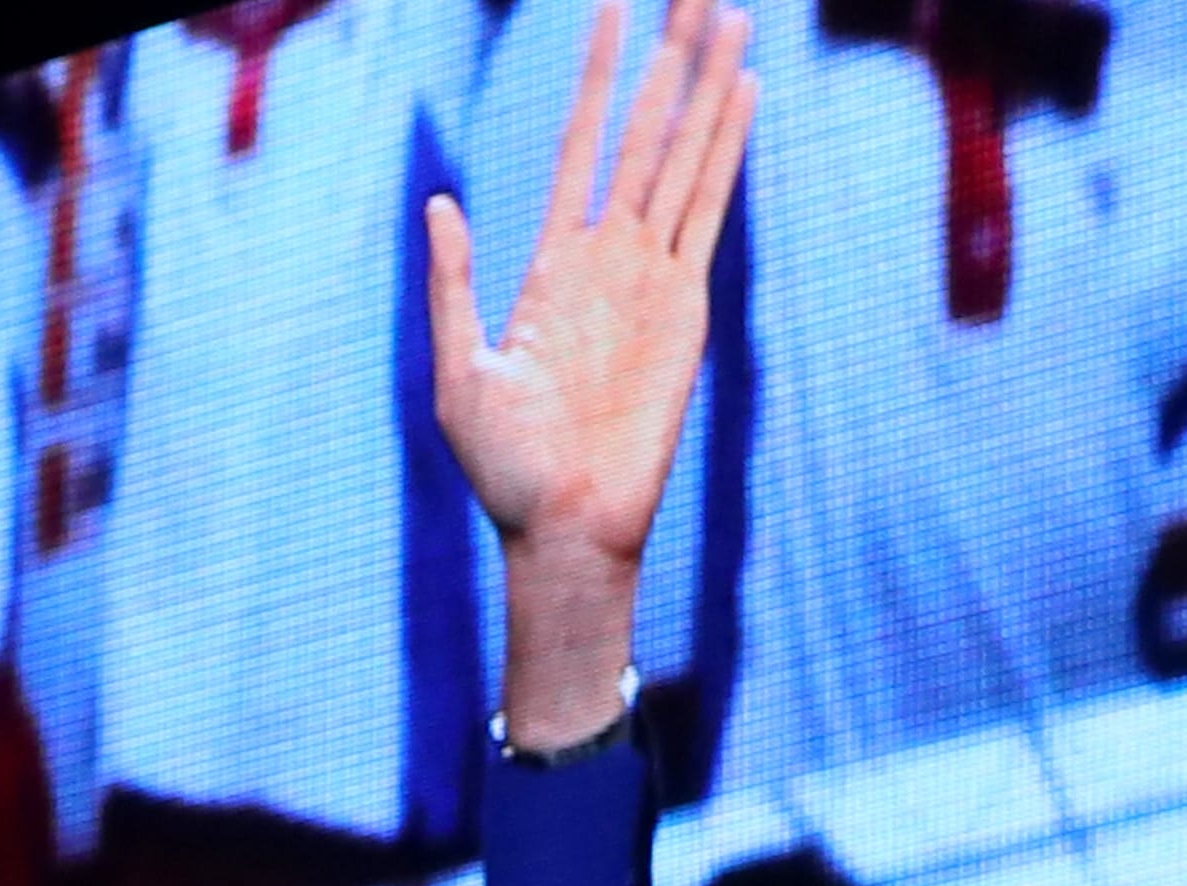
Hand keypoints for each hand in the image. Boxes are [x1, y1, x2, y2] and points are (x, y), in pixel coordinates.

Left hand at [429, 0, 756, 741]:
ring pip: (685, 157)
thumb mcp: (457, 373)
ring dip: (707, 86)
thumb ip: (455, 284)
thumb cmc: (502, 473)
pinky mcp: (687, 308)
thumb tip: (443, 201)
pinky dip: (727, 150)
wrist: (563, 532)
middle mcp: (609, 258)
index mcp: (551, 264)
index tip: (609, 6)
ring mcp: (653, 278)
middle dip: (667, 59)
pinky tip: (743, 95)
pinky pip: (709, 212)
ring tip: (727, 15)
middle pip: (644, 133)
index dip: (596, 75)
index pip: (580, 144)